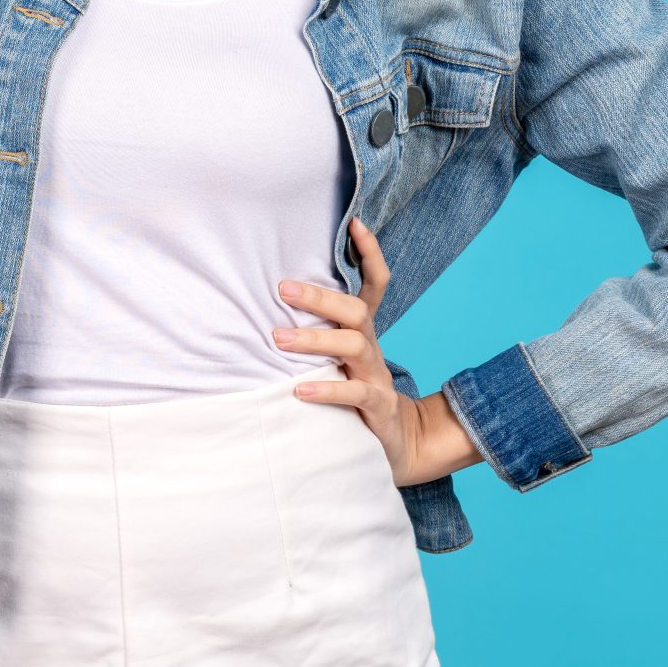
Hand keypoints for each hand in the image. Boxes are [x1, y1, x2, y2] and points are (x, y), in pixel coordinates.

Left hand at [273, 217, 482, 488]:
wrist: (397, 443)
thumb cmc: (354, 391)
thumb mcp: (340, 357)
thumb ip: (317, 331)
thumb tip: (270, 300)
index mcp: (364, 331)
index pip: (375, 283)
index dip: (370, 253)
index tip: (356, 223)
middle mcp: (372, 347)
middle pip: (355, 311)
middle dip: (321, 297)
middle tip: (282, 288)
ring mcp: (377, 375)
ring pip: (354, 346)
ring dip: (315, 340)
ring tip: (278, 340)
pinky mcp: (377, 406)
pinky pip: (355, 393)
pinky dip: (327, 389)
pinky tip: (298, 390)